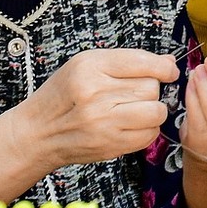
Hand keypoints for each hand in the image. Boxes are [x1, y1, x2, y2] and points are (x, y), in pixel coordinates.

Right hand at [12, 49, 176, 175]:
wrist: (37, 133)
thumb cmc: (64, 95)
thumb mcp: (86, 65)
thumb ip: (128, 61)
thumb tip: (169, 63)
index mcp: (89, 67)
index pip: (144, 62)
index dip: (164, 68)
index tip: (168, 72)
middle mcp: (95, 94)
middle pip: (151, 87)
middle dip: (150, 90)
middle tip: (132, 94)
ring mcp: (103, 122)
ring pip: (156, 111)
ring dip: (153, 110)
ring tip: (135, 109)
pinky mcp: (109, 145)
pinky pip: (150, 135)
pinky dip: (147, 130)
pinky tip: (130, 125)